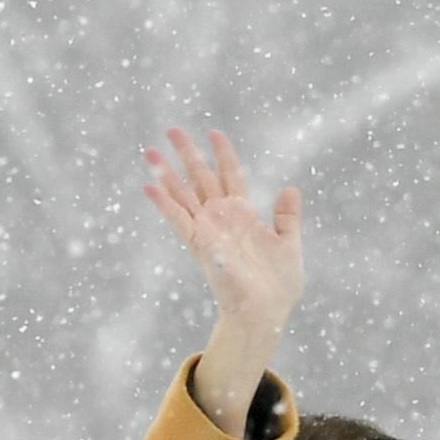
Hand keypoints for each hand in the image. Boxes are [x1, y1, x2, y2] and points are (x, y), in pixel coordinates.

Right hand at [143, 125, 301, 430]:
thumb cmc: (279, 284)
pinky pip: (178, 218)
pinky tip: (148, 184)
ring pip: (184, 193)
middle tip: (172, 129)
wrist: (267, 311)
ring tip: (150, 151)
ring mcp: (208, 229)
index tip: (214, 132)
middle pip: (201, 177)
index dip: (223, 154)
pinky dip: (164, 202)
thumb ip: (287, 217)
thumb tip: (291, 189)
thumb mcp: (289, 243)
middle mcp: (222, 217)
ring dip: (166, 172)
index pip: (231, 175)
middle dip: (187, 153)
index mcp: (244, 214)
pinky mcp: (199, 243)